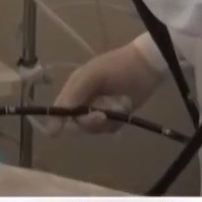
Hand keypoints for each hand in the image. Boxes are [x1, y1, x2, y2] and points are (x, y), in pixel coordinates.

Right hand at [46, 39, 165, 133]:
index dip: (56, 121)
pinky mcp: (113, 116)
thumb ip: (75, 93)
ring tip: (120, 107)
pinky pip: (108, 129)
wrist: (147, 67)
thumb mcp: (93, 76)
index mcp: (74, 87)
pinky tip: (125, 109)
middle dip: (89, 122)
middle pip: (76, 122)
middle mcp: (83, 99)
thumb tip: (59, 114)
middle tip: (103, 117)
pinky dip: (117, 122)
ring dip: (107, 121)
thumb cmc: (118, 67)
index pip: (60, 108)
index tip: (55, 133)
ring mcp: (98, 108)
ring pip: (93, 128)